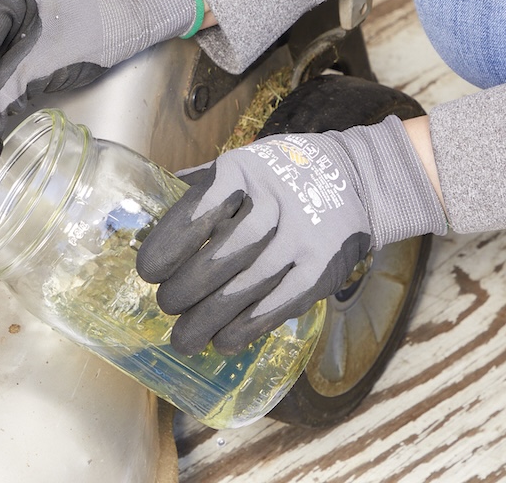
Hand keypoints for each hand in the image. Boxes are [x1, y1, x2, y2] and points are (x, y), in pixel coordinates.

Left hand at [136, 115, 444, 354]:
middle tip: (165, 304)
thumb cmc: (282, 175)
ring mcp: (301, 238)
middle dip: (187, 287)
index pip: (198, 211)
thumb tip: (149, 206)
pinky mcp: (321, 268)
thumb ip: (203, 186)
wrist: (356, 180)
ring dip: (210, 319)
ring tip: (183, 338)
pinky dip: (248, 327)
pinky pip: (279, 304)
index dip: (169, 245)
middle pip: (222, 256)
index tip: (148, 270)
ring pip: (248, 287)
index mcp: (243, 171)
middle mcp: (273, 203)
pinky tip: (223, 342)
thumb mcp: (244, 163)